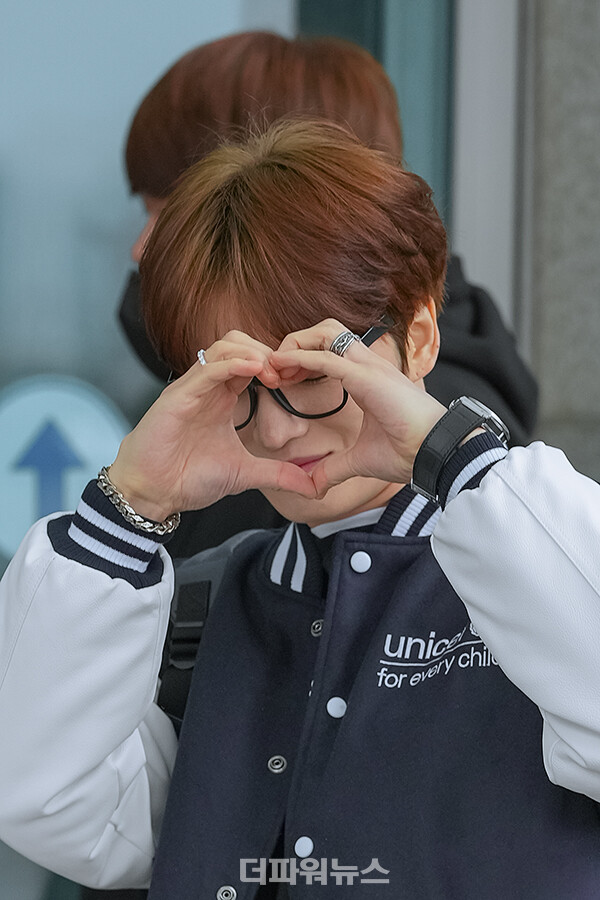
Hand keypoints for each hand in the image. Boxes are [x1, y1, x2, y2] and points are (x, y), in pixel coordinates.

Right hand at [109, 333, 316, 518]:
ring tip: (271, 372)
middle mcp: (207, 386)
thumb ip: (278, 474)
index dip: (275, 364)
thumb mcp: (245, 473)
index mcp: (222, 396)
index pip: (250, 360)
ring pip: (222, 347)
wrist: (153, 493)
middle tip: (284, 375)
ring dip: (252, 353)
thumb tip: (311, 487)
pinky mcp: (177, 396)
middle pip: (237, 343)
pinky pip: (206, 369)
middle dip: (266, 352)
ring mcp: (191, 388)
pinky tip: (254, 370)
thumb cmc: (188, 478)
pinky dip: (232, 364)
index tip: (294, 380)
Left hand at [271, 319, 446, 497]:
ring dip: (296, 344)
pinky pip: (327, 359)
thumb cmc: (409, 452)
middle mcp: (368, 365)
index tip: (281, 379)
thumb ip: (334, 468)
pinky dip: (301, 360)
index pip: (330, 350)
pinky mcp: (367, 378)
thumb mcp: (360, 460)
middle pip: (326, 330)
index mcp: (367, 378)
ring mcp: (369, 367)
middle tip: (275, 369)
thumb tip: (313, 485)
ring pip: (326, 332)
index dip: (302, 357)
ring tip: (276, 366)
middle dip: (296, 342)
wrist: (436, 454)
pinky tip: (283, 370)